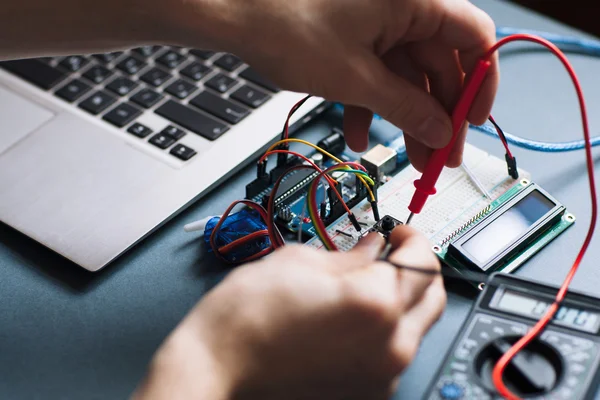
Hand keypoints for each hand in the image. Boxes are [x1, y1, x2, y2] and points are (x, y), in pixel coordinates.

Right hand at [133, 228, 445, 399]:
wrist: (220, 365)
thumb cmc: (248, 316)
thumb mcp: (299, 261)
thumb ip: (350, 254)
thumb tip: (373, 248)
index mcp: (375, 302)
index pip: (423, 260)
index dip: (413, 238)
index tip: (399, 232)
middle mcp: (390, 344)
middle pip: (434, 296)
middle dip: (419, 268)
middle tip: (394, 254)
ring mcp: (383, 374)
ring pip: (419, 327)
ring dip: (405, 300)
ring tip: (371, 285)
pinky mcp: (370, 391)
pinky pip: (397, 352)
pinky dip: (389, 330)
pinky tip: (357, 318)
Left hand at [166, 0, 498, 169]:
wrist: (235, 14)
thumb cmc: (288, 26)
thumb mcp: (357, 79)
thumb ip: (407, 108)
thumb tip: (441, 132)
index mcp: (415, 2)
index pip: (474, 39)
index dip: (479, 84)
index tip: (472, 122)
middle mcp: (402, 9)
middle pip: (439, 67)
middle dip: (436, 117)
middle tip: (436, 158)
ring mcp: (377, 24)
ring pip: (406, 78)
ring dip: (404, 119)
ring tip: (405, 160)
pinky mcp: (355, 39)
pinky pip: (376, 75)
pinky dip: (371, 105)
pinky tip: (359, 135)